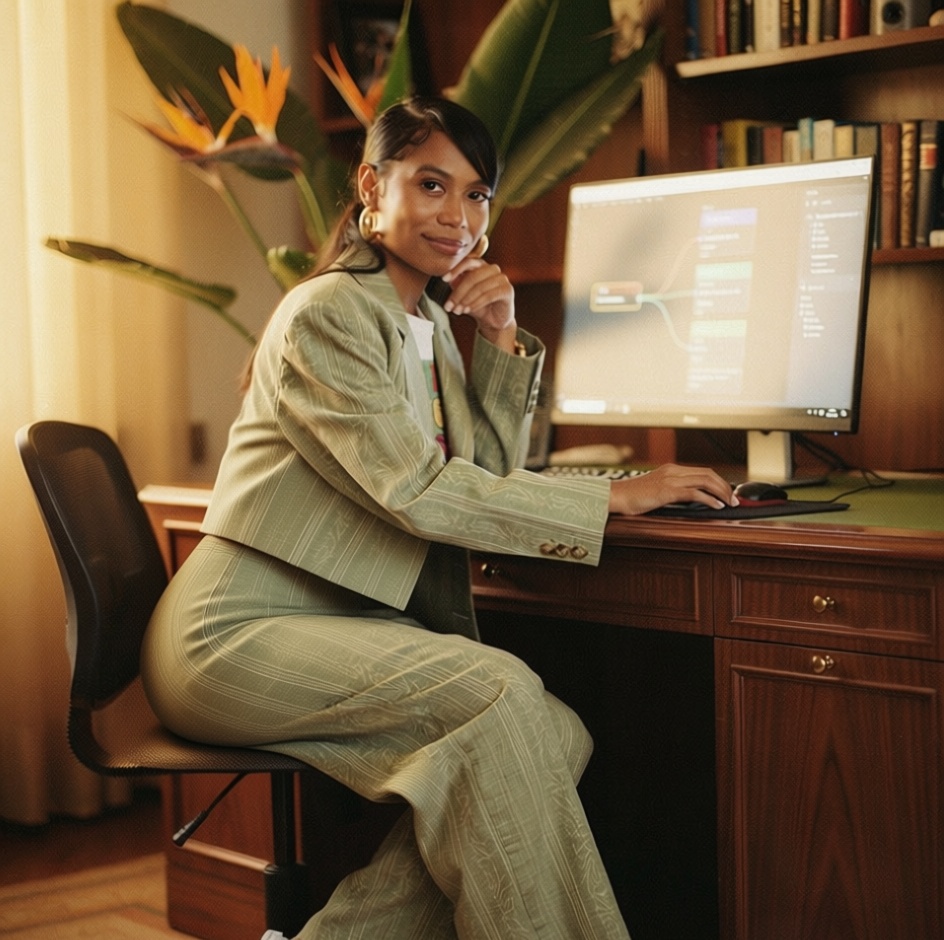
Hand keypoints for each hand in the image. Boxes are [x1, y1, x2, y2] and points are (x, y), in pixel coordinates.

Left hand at [441, 257, 515, 345]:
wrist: (494, 321)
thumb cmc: (478, 305)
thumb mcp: (464, 294)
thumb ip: (457, 285)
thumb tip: (447, 278)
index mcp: (481, 265)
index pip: (468, 262)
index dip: (455, 269)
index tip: (444, 279)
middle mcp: (492, 269)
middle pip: (472, 277)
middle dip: (458, 293)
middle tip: (449, 306)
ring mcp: (502, 278)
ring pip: (479, 287)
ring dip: (466, 300)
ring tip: (457, 310)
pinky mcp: (507, 290)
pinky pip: (489, 295)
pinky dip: (476, 304)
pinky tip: (468, 310)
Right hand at [608, 464, 737, 515]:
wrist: (615, 497)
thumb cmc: (632, 497)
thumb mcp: (655, 491)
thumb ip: (672, 492)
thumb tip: (691, 501)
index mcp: (671, 469)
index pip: (702, 471)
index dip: (719, 481)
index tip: (728, 492)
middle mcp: (672, 471)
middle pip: (708, 473)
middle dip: (725, 486)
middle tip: (735, 499)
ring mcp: (670, 479)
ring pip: (705, 480)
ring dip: (722, 492)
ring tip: (730, 503)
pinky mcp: (666, 491)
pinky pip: (694, 493)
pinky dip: (709, 499)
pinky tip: (716, 506)